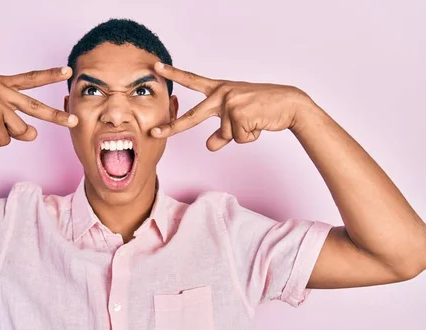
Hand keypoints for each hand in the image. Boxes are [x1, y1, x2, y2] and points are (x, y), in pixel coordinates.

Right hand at [0, 67, 77, 147]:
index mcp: (3, 84)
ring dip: (6, 136)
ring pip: (20, 130)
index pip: (31, 79)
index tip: (67, 71)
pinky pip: (5, 140)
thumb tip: (35, 134)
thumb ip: (19, 124)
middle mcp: (1, 90)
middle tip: (74, 122)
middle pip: (35, 106)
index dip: (49, 75)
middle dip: (56, 117)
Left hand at [151, 62, 312, 150]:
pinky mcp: (240, 114)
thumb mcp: (238, 119)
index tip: (156, 67)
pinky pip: (238, 138)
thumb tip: (208, 146)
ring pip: (226, 134)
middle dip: (173, 127)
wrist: (290, 104)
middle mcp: (222, 93)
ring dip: (242, 134)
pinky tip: (260, 123)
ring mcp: (230, 103)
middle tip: (154, 133)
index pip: (193, 81)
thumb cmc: (263, 109)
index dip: (174, 74)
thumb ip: (221, 133)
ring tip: (256, 120)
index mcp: (220, 89)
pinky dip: (250, 136)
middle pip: (193, 117)